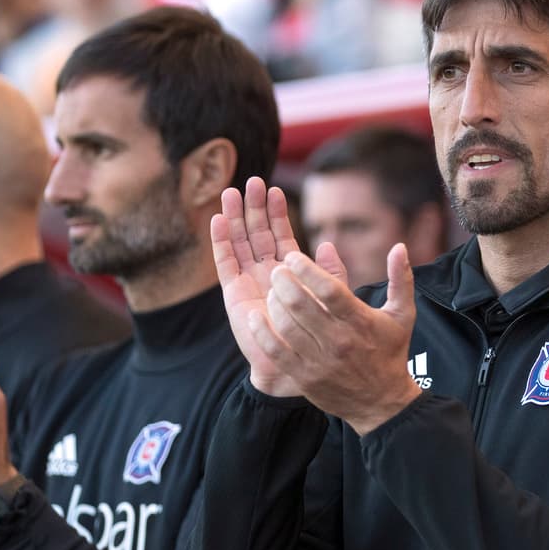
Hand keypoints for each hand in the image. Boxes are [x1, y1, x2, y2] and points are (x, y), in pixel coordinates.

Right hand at [212, 177, 346, 395]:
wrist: (295, 368)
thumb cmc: (316, 338)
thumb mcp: (331, 301)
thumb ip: (330, 274)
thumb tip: (327, 244)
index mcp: (289, 273)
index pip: (280, 236)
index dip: (276, 213)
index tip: (274, 190)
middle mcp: (266, 274)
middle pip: (256, 233)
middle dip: (253, 208)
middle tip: (252, 181)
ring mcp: (248, 282)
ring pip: (239, 243)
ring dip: (234, 218)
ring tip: (232, 192)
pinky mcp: (233, 294)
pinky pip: (225, 263)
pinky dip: (220, 241)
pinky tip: (218, 220)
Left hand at [257, 243, 421, 434]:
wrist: (382, 403)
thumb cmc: (390, 353)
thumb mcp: (402, 315)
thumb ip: (400, 279)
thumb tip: (399, 246)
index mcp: (360, 321)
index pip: (328, 289)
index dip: (307, 269)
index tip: (293, 257)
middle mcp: (339, 340)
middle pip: (301, 304)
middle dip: (283, 281)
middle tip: (277, 270)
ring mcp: (320, 361)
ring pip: (286, 325)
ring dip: (274, 303)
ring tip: (272, 291)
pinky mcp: (305, 377)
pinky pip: (276, 351)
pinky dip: (262, 333)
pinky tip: (255, 318)